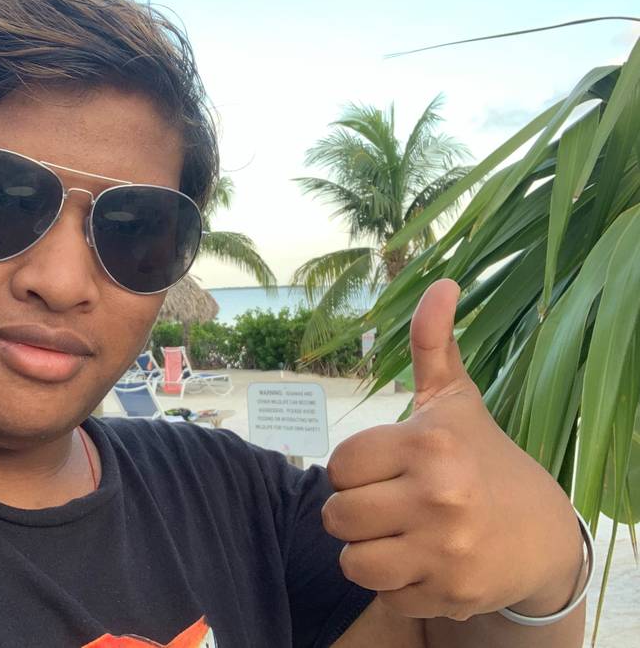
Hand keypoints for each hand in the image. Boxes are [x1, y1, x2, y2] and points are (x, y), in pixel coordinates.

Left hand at [322, 279, 582, 620]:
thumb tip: (440, 281)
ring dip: (366, 551)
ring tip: (397, 534)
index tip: (385, 468)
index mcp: (429, 443)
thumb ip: (432, 344)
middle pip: (336, 514)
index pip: (339, 464)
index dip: (355, 469)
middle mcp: (438, 497)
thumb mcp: (455, 401)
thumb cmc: (481, 458)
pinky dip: (394, 583)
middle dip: (355, 510)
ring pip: (351, 561)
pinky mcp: (449, 594)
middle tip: (389, 504)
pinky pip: (382, 594)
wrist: (540, 534)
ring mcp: (445, 551)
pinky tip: (422, 562)